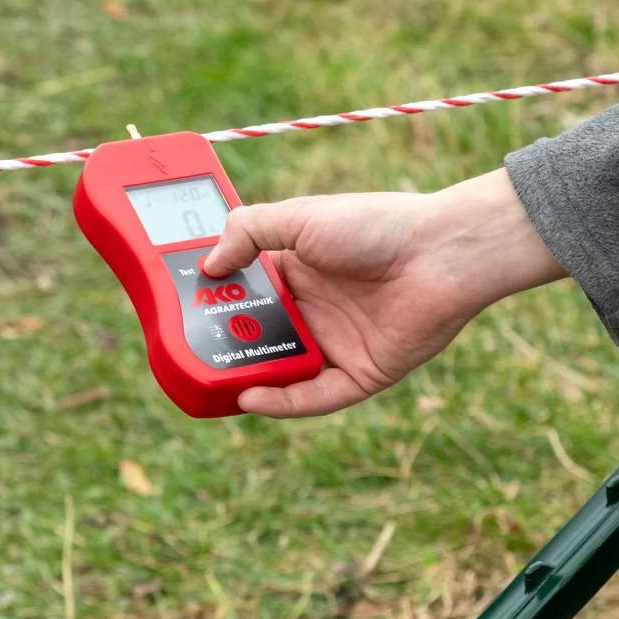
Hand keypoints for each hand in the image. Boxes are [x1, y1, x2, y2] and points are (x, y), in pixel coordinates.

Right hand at [200, 168, 565, 416]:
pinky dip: (282, 401)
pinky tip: (252, 397)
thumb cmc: (375, 225)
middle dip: (223, 343)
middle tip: (183, 348)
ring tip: (208, 377)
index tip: (177, 306)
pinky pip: (314, 397)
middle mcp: (315, 309)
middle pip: (259, 335)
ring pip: (281, 370)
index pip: (245, 292)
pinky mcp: (360, 374)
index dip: (214, 300)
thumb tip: (206, 265)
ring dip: (246, 375)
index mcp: (299, 270)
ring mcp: (337, 344)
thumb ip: (248, 232)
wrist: (441, 252)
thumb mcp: (299, 216)